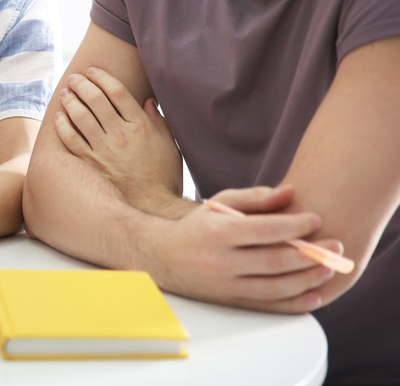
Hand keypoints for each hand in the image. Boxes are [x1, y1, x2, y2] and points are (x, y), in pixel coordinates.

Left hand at [56, 67, 182, 212]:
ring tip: (66, 92)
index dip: (103, 78)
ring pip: (81, 116)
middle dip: (82, 84)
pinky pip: (72, 140)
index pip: (118, 92)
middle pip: (96, 100)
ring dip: (71, 101)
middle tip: (75, 78)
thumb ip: (158, 121)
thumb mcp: (169, 144)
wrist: (152, 205)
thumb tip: (147, 101)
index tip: (94, 71)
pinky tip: (59, 117)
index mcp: (141, 126)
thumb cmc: (164, 175)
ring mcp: (104, 149)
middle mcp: (120, 134)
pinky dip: (63, 126)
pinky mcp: (91, 163)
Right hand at [150, 185, 343, 312]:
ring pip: (276, 287)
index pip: (264, 229)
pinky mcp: (230, 301)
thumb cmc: (197, 228)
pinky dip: (295, 303)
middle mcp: (221, 261)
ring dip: (308, 279)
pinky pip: (268, 306)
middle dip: (311, 253)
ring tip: (329, 268)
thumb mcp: (219, 204)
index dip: (295, 225)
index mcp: (217, 232)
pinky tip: (314, 295)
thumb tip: (290, 192)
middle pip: (275, 260)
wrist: (163, 258)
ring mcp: (226, 285)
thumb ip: (255, 197)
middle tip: (335, 245)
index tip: (316, 219)